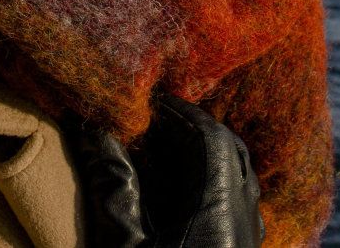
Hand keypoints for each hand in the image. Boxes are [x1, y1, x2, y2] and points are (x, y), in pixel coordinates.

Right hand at [69, 93, 264, 247]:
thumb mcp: (124, 244)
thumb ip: (112, 183)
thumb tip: (92, 129)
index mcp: (220, 208)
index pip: (210, 138)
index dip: (178, 113)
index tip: (145, 104)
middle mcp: (244, 219)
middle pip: (228, 154)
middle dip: (189, 133)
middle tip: (148, 126)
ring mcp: (247, 240)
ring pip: (234, 180)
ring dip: (198, 160)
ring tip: (154, 157)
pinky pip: (233, 205)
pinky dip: (205, 187)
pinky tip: (171, 196)